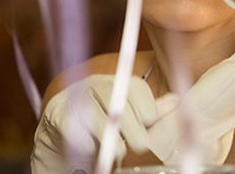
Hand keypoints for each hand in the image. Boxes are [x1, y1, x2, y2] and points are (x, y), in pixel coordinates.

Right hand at [31, 74, 155, 172]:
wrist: (64, 130)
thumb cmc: (105, 123)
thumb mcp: (131, 115)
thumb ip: (151, 108)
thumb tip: (178, 100)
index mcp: (118, 80)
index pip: (136, 88)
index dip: (146, 108)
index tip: (148, 124)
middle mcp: (96, 83)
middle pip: (118, 101)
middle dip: (132, 128)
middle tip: (140, 146)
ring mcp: (74, 96)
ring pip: (97, 116)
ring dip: (110, 139)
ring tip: (118, 153)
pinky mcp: (56, 113)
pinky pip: (73, 127)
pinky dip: (86, 142)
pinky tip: (93, 149)